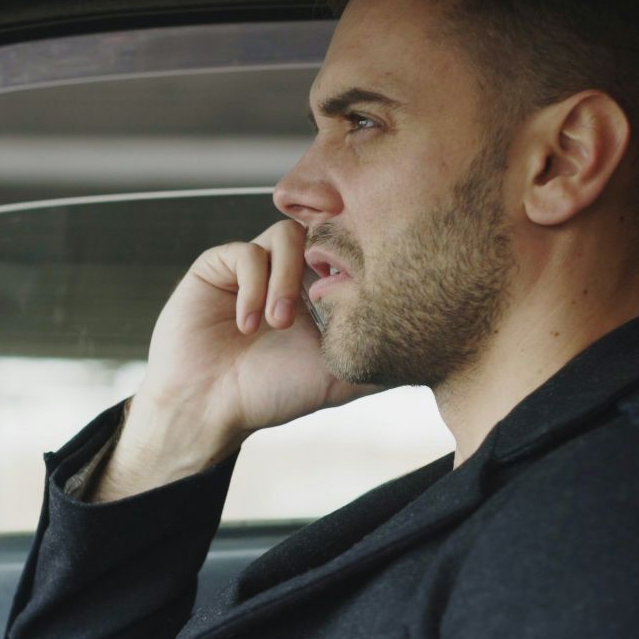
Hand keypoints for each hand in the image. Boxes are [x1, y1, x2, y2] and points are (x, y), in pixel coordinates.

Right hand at [91, 220, 377, 499]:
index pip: (344, 251)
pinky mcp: (216, 266)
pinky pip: (245, 253)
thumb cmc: (268, 395)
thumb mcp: (338, 378)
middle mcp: (283, 273)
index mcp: (314, 292)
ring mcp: (250, 267)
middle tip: (319, 305)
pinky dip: (252, 288)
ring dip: (286, 280)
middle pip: (318, 230)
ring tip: (278, 323)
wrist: (209, 408)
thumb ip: (377, 361)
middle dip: (323, 263)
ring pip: (284, 235)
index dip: (355, 261)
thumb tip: (429, 353)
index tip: (361, 290)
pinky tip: (248, 325)